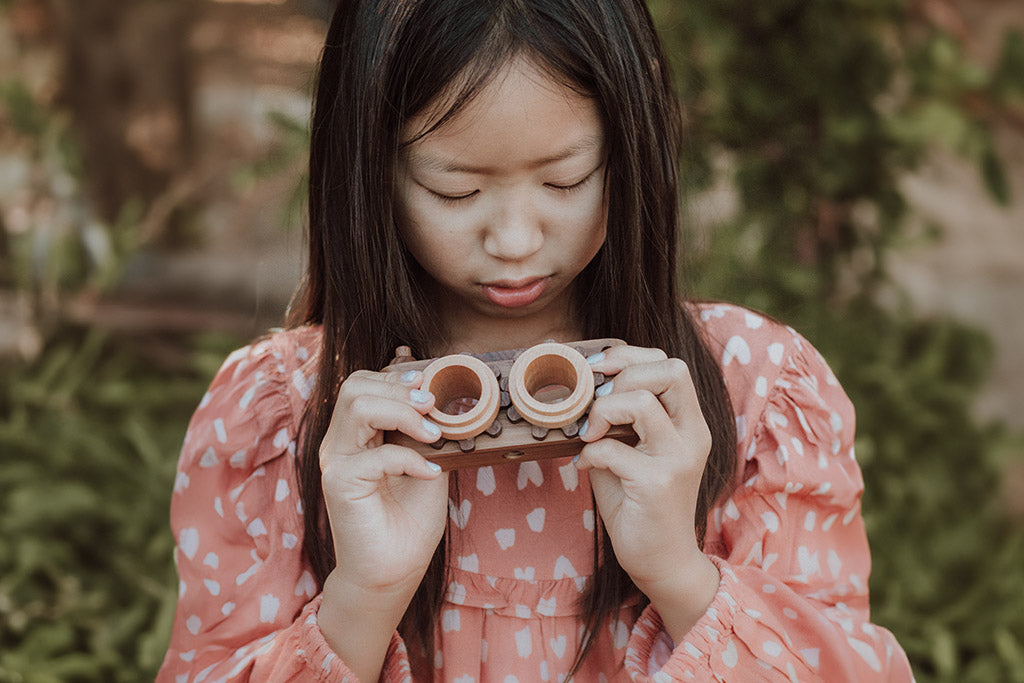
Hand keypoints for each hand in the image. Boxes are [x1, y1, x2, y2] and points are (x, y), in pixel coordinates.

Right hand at [319, 365, 448, 597]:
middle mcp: (341, 442)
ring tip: (433, 434)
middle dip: (399, 386)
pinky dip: (410, 459)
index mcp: (357, 434)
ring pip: (358, 405)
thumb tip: (439, 392)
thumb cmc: (409, 520)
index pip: (364, 383)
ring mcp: (336, 461)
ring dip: (403, 412)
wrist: (394, 571)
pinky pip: (376, 456)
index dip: (397, 374)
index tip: (431, 381)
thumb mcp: (427, 462)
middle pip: (355, 385)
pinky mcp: (340, 484)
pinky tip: (430, 473)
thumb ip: (426, 430)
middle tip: (433, 405)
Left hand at [576, 346, 718, 638]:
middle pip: (670, 371)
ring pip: (642, 403)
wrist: (661, 561)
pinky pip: (613, 449)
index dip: (633, 356)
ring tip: (591, 432)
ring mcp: (678, 460)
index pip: (673, 366)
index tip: (600, 370)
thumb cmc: (640, 503)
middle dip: (623, 375)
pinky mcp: (656, 485)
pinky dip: (590, 452)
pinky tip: (586, 466)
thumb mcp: (634, 450)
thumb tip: (583, 383)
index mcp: (690, 424)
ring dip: (603, 411)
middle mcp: (692, 436)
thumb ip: (621, 418)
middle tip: (597, 403)